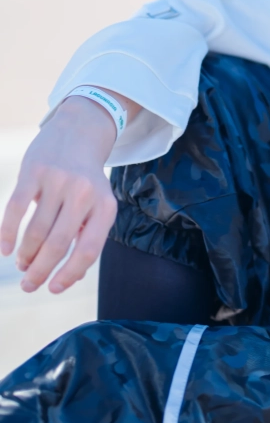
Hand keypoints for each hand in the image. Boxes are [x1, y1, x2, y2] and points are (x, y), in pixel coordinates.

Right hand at [0, 98, 119, 293]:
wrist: (78, 133)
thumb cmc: (87, 182)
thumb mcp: (98, 206)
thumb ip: (88, 237)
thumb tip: (70, 276)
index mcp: (106, 207)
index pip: (88, 251)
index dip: (69, 274)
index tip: (53, 289)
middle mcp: (84, 194)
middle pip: (58, 244)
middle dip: (41, 271)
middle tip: (29, 285)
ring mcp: (58, 182)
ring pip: (36, 231)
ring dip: (26, 255)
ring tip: (22, 265)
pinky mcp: (33, 172)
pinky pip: (15, 209)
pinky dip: (7, 233)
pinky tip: (5, 249)